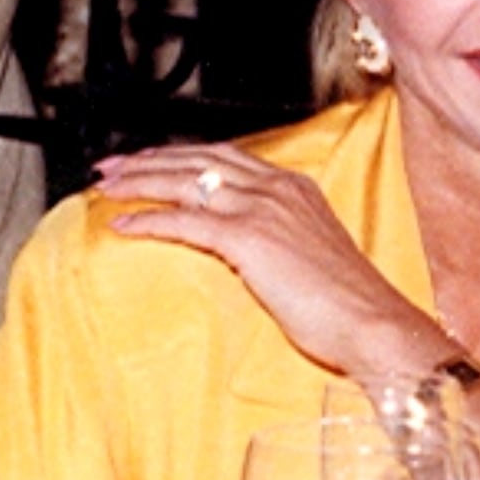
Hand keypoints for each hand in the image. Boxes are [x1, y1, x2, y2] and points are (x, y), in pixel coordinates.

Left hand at [95, 144, 461, 382]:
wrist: (372, 323)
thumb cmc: (348, 304)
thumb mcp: (310, 256)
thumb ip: (279, 239)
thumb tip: (247, 249)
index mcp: (296, 187)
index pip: (225, 157)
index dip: (180, 156)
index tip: (147, 160)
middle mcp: (278, 188)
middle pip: (198, 159)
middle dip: (148, 159)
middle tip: (110, 166)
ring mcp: (264, 210)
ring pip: (187, 182)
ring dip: (140, 181)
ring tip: (107, 188)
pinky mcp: (251, 239)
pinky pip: (187, 221)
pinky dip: (150, 219)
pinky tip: (125, 225)